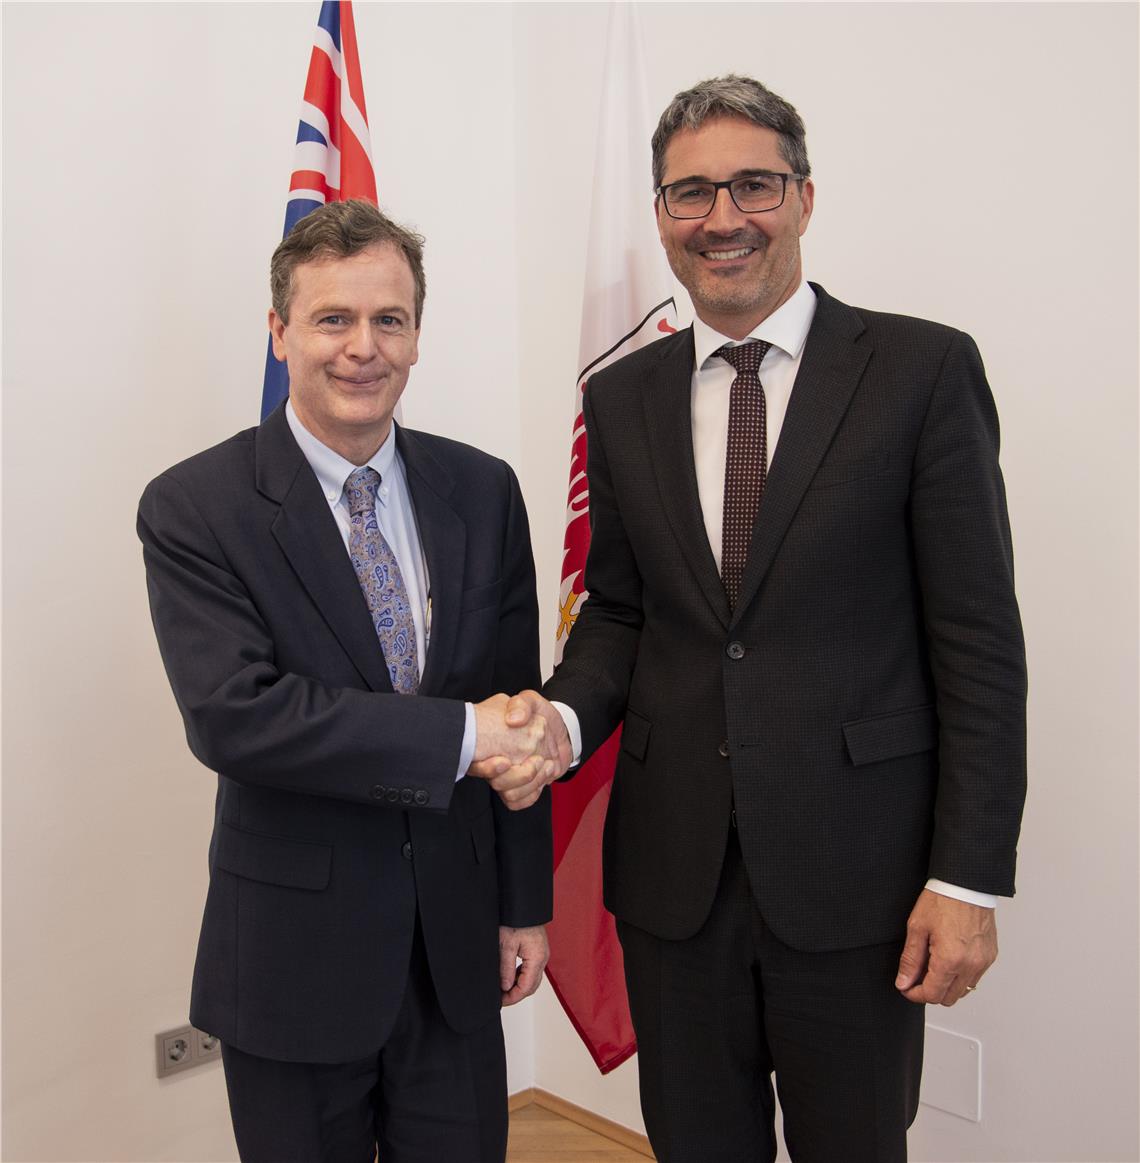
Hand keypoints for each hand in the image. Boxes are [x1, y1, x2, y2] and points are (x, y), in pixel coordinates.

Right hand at [469, 691, 572, 809]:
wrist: (558, 732)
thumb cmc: (539, 716)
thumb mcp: (531, 701)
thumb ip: (521, 704)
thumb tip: (512, 720)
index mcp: (489, 744)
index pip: (475, 764)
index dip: (487, 768)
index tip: (504, 761)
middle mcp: (494, 763)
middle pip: (495, 783)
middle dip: (518, 776)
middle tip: (538, 760)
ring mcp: (506, 778)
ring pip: (509, 795)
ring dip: (530, 783)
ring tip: (547, 765)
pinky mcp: (518, 790)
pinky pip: (517, 803)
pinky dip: (532, 794)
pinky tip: (543, 778)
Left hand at [499, 924, 548, 1005]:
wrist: (523, 904)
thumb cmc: (516, 919)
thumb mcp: (506, 945)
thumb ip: (506, 968)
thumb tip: (506, 987)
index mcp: (537, 958)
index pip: (526, 987)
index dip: (513, 997)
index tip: (500, 1002)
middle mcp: (543, 958)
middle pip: (532, 986)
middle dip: (516, 995)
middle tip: (501, 999)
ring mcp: (542, 954)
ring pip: (532, 979)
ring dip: (519, 986)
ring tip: (503, 989)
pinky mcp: (538, 950)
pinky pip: (532, 969)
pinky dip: (522, 977)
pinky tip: (510, 976)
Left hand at [895, 889, 997, 1005]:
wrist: (966, 884)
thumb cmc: (942, 900)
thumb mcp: (917, 928)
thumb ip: (910, 960)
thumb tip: (904, 982)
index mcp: (950, 959)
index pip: (932, 994)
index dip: (915, 994)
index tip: (906, 987)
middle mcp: (970, 965)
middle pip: (948, 998)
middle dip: (930, 991)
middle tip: (917, 976)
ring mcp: (983, 962)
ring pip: (963, 991)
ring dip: (946, 985)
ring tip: (933, 964)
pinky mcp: (990, 956)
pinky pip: (974, 978)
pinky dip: (960, 976)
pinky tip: (949, 959)